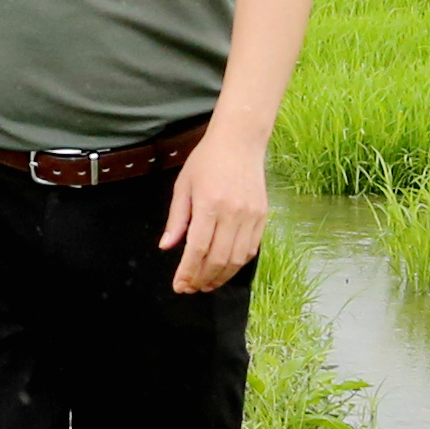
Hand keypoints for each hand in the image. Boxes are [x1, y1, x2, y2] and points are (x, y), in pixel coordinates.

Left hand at [157, 133, 271, 296]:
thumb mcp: (183, 185)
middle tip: (191, 288)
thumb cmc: (206, 160)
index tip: (179, 285)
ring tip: (207, 284)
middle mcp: (232, 213)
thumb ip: (176, 219)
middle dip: (203, 279)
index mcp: (209, 205)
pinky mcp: (262, 216)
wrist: (240, 140)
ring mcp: (251, 215)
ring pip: (237, 259)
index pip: (198, 249)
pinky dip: (238, 264)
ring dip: (221, 277)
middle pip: (218, 259)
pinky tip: (225, 268)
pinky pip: (251, 249)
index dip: (188, 272)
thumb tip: (166, 247)